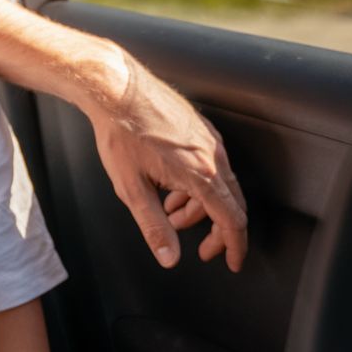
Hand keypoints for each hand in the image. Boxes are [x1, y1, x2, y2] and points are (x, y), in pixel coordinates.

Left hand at [92, 58, 247, 271]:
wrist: (117, 90)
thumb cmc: (121, 134)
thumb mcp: (132, 189)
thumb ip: (154, 227)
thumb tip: (169, 257)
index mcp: (201, 174)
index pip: (232, 220)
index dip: (235, 246)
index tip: (233, 262)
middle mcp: (213, 155)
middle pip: (231, 204)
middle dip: (217, 231)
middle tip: (201, 249)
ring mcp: (209, 139)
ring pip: (218, 184)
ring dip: (200, 207)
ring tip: (171, 215)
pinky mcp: (200, 129)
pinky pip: (210, 165)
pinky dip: (197, 185)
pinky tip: (171, 189)